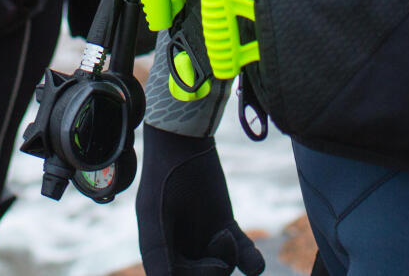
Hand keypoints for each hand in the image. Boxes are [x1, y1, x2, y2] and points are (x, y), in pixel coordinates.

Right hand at [136, 126, 265, 275]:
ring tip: (225, 234)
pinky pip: (244, 256)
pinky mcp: (226, 228)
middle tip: (221, 240)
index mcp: (161, 256)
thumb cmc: (162, 180)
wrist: (183, 144)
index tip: (211, 264)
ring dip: (230, 257)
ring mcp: (207, 242)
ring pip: (225, 269)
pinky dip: (251, 262)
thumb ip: (158, 257)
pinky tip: (255, 262)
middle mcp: (184, 253)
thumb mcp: (153, 219)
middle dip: (215, 271)